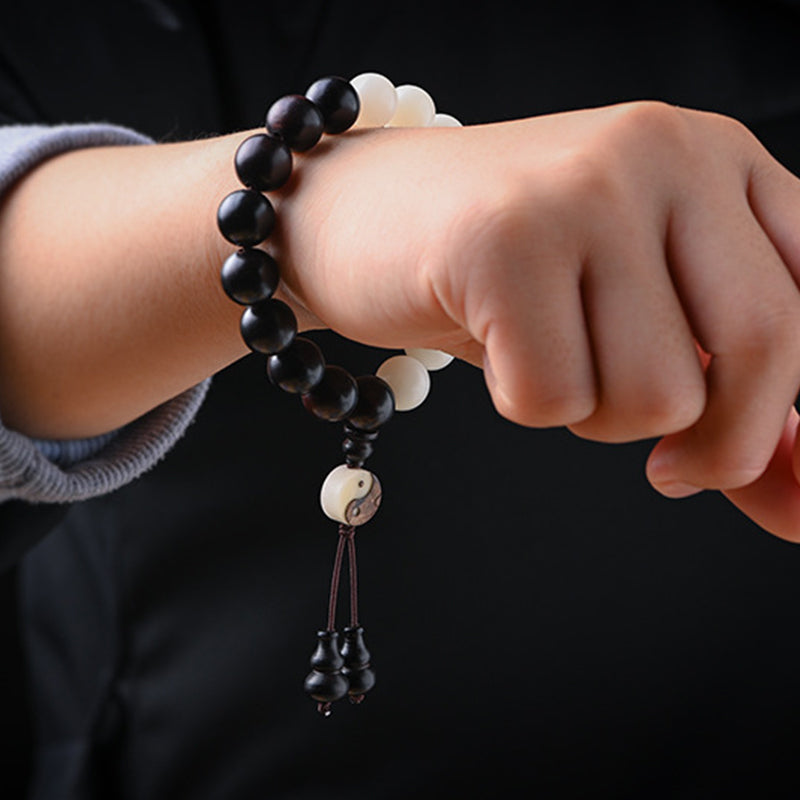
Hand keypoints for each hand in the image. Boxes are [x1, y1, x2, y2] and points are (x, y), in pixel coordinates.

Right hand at [270, 102, 799, 540]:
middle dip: (721, 446)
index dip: (789, 412)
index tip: (730, 463)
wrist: (357, 215)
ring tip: (546, 355)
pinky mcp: (504, 240)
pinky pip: (554, 397)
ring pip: (659, 395)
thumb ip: (728, 402)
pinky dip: (525, 403)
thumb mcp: (632, 315)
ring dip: (597, 413)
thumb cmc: (501, 270)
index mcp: (717, 158)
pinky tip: (495, 346)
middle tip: (668, 470)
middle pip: (769, 348)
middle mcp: (664, 152)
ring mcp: (584, 189)